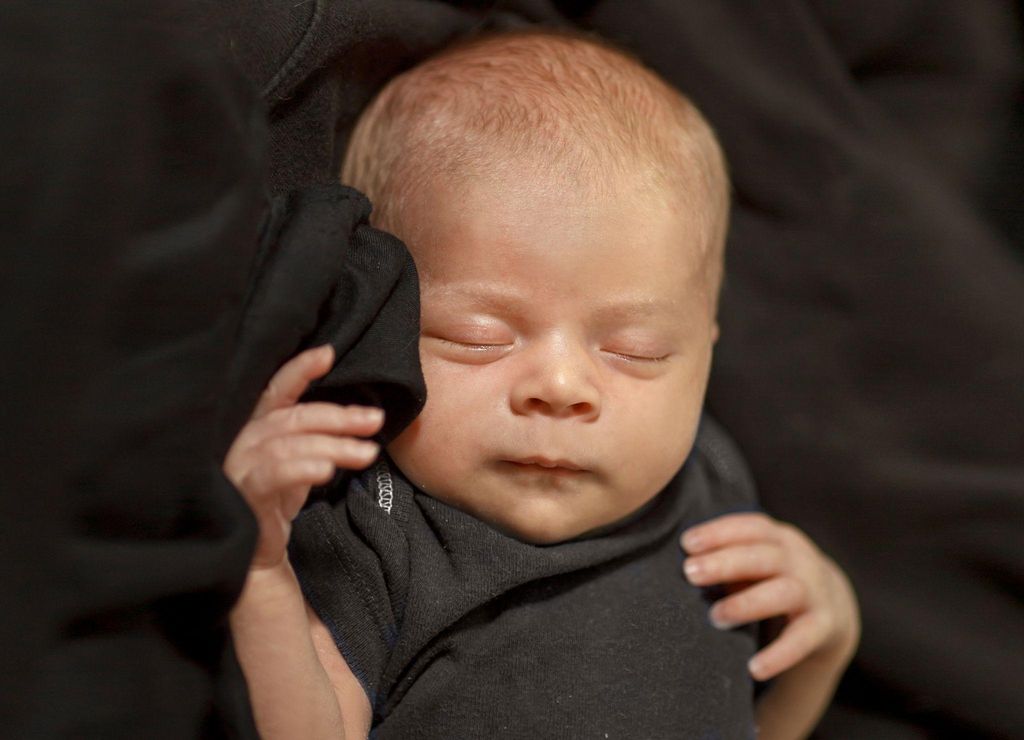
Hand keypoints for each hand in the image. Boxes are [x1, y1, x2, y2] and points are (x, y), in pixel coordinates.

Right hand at [224, 345, 383, 568]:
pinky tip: (327, 470)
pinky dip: (300, 469)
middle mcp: (244, 440)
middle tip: (376, 420)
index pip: (278, 391)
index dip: (300, 370)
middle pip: (294, 418)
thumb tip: (363, 416)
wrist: (254, 553)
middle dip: (338, 417)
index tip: (329, 354)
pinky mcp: (242, 496)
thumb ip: (317, 435)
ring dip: (333, 446)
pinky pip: (272, 476)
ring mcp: (239, 467)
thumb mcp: (300, 459)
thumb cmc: (277, 498)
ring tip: (367, 453)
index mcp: (257, 426)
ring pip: (289, 445)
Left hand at [681, 513, 858, 681]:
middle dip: (725, 563)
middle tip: (690, 574)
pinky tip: (753, 668)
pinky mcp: (824, 626)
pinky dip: (779, 655)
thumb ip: (727, 560)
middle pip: (764, 556)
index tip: (687, 543)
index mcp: (778, 538)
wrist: (833, 608)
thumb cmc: (773, 579)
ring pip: (784, 592)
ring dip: (747, 604)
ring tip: (714, 617)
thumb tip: (683, 566)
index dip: (719, 532)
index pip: (750, 527)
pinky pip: (802, 639)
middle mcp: (800, 560)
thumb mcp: (756, 562)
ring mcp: (815, 592)